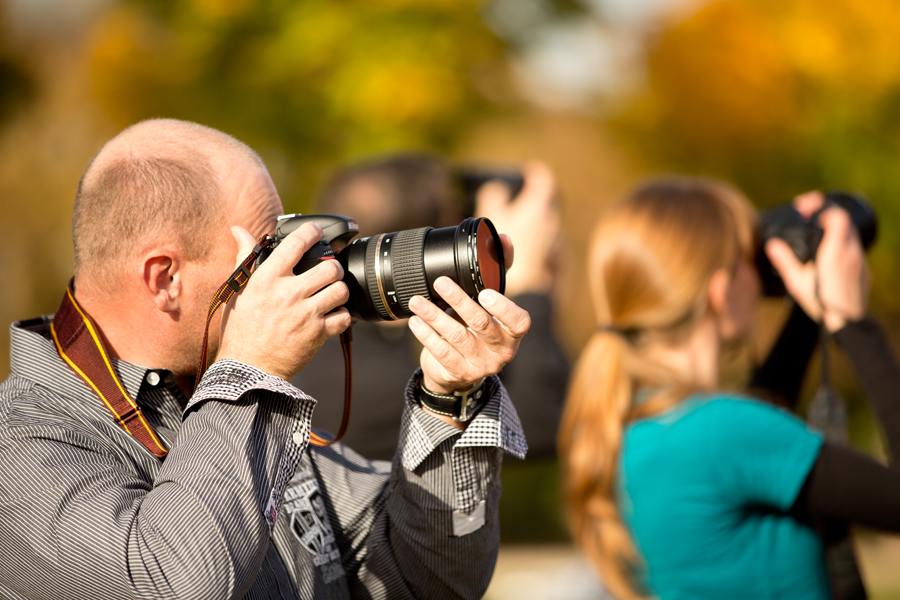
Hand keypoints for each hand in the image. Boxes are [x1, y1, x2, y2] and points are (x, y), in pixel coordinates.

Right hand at [216, 223, 350, 379]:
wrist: (249, 366)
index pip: (296, 243)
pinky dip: (343, 315)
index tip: (316, 231)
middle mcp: (288, 293)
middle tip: (328, 272)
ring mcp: (305, 314)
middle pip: (329, 267)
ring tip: (332, 293)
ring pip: (341, 290)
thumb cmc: (242, 327)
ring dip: (340, 290)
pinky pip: (344, 317)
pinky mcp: (317, 334)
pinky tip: (333, 314)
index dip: (311, 231)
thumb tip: (239, 231)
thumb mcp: (240, 290)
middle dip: (333, 267)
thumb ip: (245, 258)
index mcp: (267, 279)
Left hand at [407, 256, 529, 423]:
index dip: (503, 307)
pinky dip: (426, 335)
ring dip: (434, 316)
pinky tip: (415, 321)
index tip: (483, 292)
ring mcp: (481, 365)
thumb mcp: (490, 305)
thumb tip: (504, 238)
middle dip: (458, 301)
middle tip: (440, 283)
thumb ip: (497, 273)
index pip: (519, 321)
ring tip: (417, 301)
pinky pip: (441, 353)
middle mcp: (501, 350)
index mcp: (513, 332)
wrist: (461, 370)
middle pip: (481, 324)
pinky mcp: (459, 373)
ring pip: (457, 337)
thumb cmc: (479, 328)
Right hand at [475, 161, 559, 295]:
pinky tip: (526, 247)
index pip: (544, 178)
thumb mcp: (492, 218)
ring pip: (550, 222)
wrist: (523, 287)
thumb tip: (496, 187)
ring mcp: (558, 239)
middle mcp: (553, 220)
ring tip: (520, 227)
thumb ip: (493, 197)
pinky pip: (550, 240)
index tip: (528, 173)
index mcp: (539, 206)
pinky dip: (540, 238)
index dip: (536, 172)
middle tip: (524, 198)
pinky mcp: (558, 256)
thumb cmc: (506, 252)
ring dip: (538, 220)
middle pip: (549, 200)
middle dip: (537, 197)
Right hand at [765, 193, 869, 331]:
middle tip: (811, 225)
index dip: (823, 209)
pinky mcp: (864, 271)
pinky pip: (855, 251)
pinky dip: (842, 249)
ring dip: (835, 235)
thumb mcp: (796, 281)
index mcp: (835, 250)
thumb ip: (784, 260)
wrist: (846, 323)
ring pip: (851, 237)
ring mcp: (860, 261)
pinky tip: (829, 263)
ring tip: (818, 245)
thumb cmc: (820, 303)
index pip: (838, 215)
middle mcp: (851, 252)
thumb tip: (772, 245)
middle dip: (827, 219)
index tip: (810, 214)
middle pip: (844, 223)